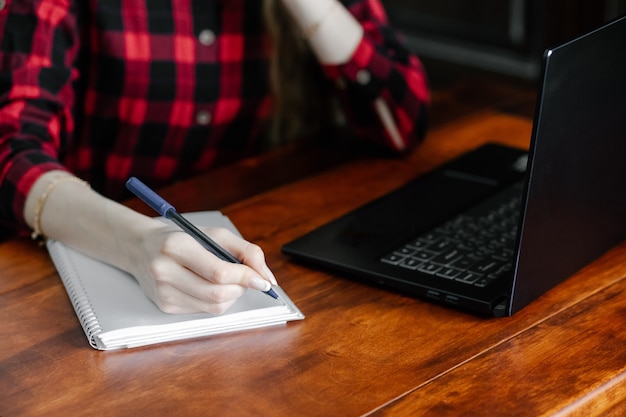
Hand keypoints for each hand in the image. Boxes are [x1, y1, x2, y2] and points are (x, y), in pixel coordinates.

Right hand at [128, 222, 277, 314]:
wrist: (142, 248)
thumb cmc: (183, 238)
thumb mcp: (215, 234)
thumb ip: (246, 251)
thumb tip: (267, 278)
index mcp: (176, 246)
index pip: (219, 272)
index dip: (247, 278)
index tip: (264, 281)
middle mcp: (165, 270)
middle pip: (217, 293)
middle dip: (241, 288)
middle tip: (248, 279)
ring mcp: (163, 291)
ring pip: (214, 306)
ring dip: (232, 296)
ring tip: (229, 281)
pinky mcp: (164, 306)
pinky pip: (203, 310)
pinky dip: (217, 300)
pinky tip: (209, 286)